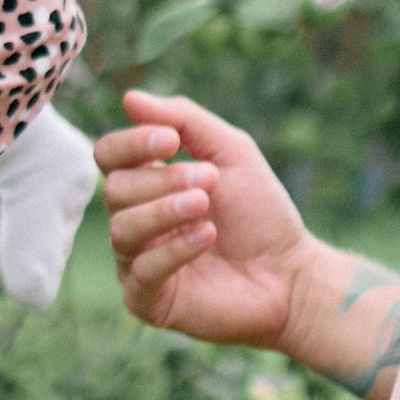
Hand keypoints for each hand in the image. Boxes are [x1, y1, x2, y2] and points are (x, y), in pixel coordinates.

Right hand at [94, 86, 310, 353]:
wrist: (291, 273)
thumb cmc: (261, 213)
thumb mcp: (230, 152)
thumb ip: (184, 120)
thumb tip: (129, 98)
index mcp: (146, 183)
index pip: (108, 155)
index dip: (131, 143)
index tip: (172, 140)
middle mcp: (134, 221)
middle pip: (113, 190)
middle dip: (161, 180)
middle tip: (209, 180)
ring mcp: (137, 262)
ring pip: (121, 229)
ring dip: (164, 210)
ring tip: (205, 205)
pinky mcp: (149, 300)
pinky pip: (141, 271)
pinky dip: (173, 248)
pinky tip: (207, 235)